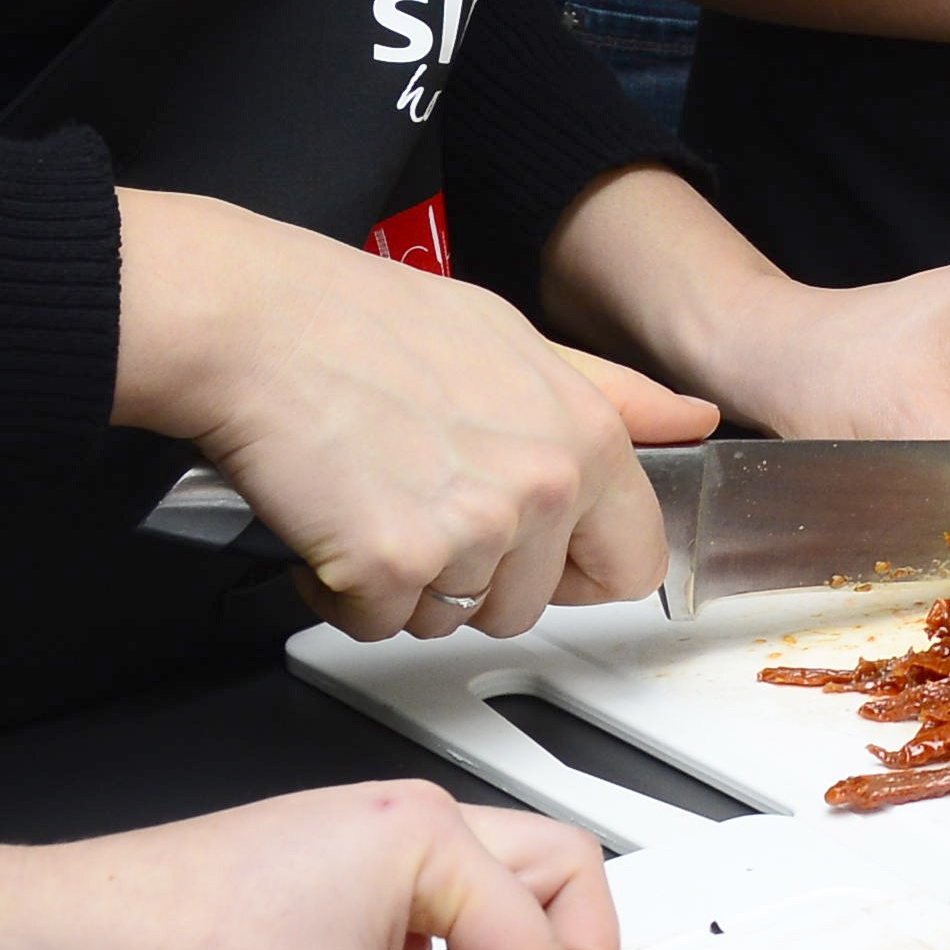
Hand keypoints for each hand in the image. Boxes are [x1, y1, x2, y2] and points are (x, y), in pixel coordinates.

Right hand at [116, 187, 701, 641]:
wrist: (256, 324)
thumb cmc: (366, 323)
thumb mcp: (513, 337)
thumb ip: (611, 392)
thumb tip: (693, 419)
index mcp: (584, 438)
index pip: (635, 564)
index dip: (579, 572)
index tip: (536, 555)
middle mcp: (541, 489)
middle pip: (527, 606)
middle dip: (469, 576)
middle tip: (418, 499)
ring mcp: (468, 533)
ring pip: (449, 621)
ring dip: (405, 584)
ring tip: (373, 496)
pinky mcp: (389, 567)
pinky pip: (377, 625)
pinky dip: (344, 590)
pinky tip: (332, 518)